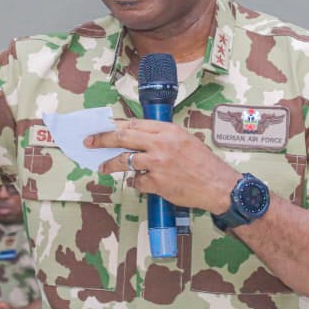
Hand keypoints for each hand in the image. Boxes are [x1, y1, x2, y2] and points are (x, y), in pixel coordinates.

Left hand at [87, 119, 239, 213]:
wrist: (218, 185)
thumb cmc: (204, 163)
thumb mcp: (185, 140)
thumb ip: (163, 137)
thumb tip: (138, 137)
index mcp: (168, 130)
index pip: (134, 123)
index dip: (115, 125)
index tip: (103, 127)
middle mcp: (161, 144)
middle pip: (123, 137)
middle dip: (102, 139)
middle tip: (90, 142)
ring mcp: (158, 164)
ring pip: (124, 160)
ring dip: (110, 164)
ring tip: (102, 167)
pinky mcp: (157, 183)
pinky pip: (136, 181)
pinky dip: (135, 182)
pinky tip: (138, 182)